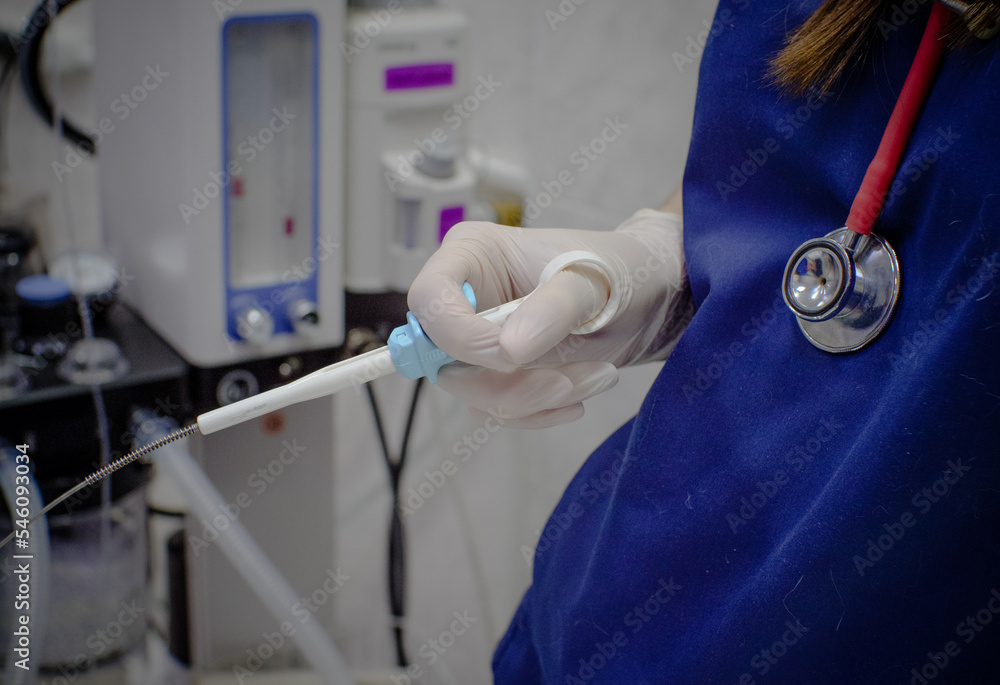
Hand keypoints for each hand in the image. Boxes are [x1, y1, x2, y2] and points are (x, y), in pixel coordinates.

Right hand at [407, 209, 691, 427]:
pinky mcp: (496, 372)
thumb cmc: (619, 270)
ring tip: (598, 376)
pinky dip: (542, 410)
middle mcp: (464, 297)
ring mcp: (477, 339)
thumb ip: (552, 309)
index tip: (514, 356)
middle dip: (510, 382)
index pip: (428, 301)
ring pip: (474, 394)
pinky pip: (498, 410)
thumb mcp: (594, 281)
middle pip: (444, 360)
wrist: (648, 299)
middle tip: (570, 379)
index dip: (458, 337)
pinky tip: (583, 389)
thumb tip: (509, 348)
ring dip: (537, 399)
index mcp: (471, 255)